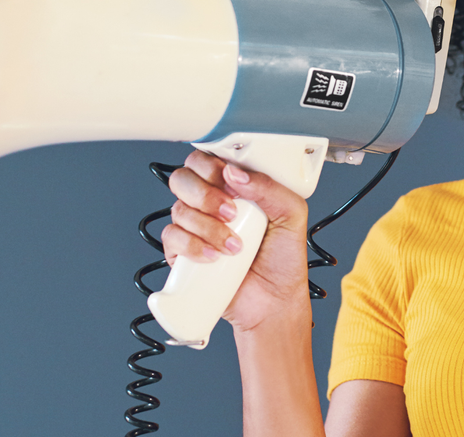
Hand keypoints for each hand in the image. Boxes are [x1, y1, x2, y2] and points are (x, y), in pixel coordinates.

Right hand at [161, 150, 312, 333]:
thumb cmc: (282, 260)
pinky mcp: (182, 254)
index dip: (211, 166)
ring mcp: (194, 228)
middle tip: (230, 212)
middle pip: (183, 179)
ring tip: (234, 245)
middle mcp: (209, 205)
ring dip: (207, 227)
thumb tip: (236, 174)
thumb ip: (269, 187)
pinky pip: (172, 238)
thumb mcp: (291, 215)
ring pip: (178, 210)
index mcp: (233, 188)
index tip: (230, 181)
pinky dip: (193, 247)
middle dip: (205, 194)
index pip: (205, 160)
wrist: (273, 302)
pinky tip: (215, 257)